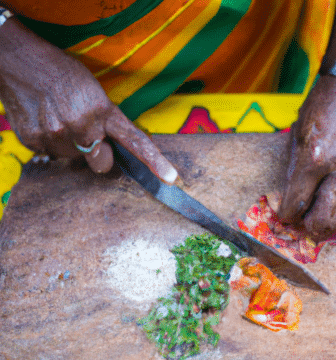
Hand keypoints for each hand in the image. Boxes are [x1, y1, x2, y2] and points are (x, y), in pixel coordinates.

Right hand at [0, 19, 176, 181]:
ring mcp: (57, 135)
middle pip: (101, 164)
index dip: (155, 162)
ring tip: (60, 117)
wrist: (18, 58)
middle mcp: (82, 126)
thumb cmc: (62, 73)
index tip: (172, 179)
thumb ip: (106, 123)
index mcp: (103, 112)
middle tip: (87, 132)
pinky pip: (50, 154)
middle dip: (98, 154)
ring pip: (74, 159)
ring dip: (71, 146)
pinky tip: (45, 120)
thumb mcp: (93, 93)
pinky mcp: (34, 140)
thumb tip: (107, 151)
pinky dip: (50, 143)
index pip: (135, 142)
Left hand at [278, 75, 335, 240]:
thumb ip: (294, 171)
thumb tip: (290, 200)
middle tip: (304, 224)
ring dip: (331, 225)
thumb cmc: (317, 109)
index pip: (297, 201)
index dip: (288, 214)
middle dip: (310, 225)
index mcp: (313, 158)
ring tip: (321, 224)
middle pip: (324, 215)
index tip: (286, 216)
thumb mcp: (296, 138)